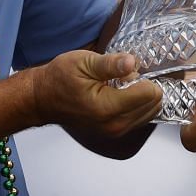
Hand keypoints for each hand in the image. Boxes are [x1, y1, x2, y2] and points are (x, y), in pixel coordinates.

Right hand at [30, 49, 162, 136]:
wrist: (42, 99)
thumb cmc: (59, 79)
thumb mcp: (83, 62)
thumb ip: (111, 64)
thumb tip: (132, 62)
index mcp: (107, 107)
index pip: (150, 93)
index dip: (144, 76)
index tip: (127, 70)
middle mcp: (114, 125)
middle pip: (154, 104)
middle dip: (145, 86)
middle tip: (124, 77)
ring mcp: (115, 132)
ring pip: (150, 112)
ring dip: (142, 96)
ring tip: (121, 85)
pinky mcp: (114, 133)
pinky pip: (140, 118)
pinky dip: (137, 105)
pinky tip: (120, 94)